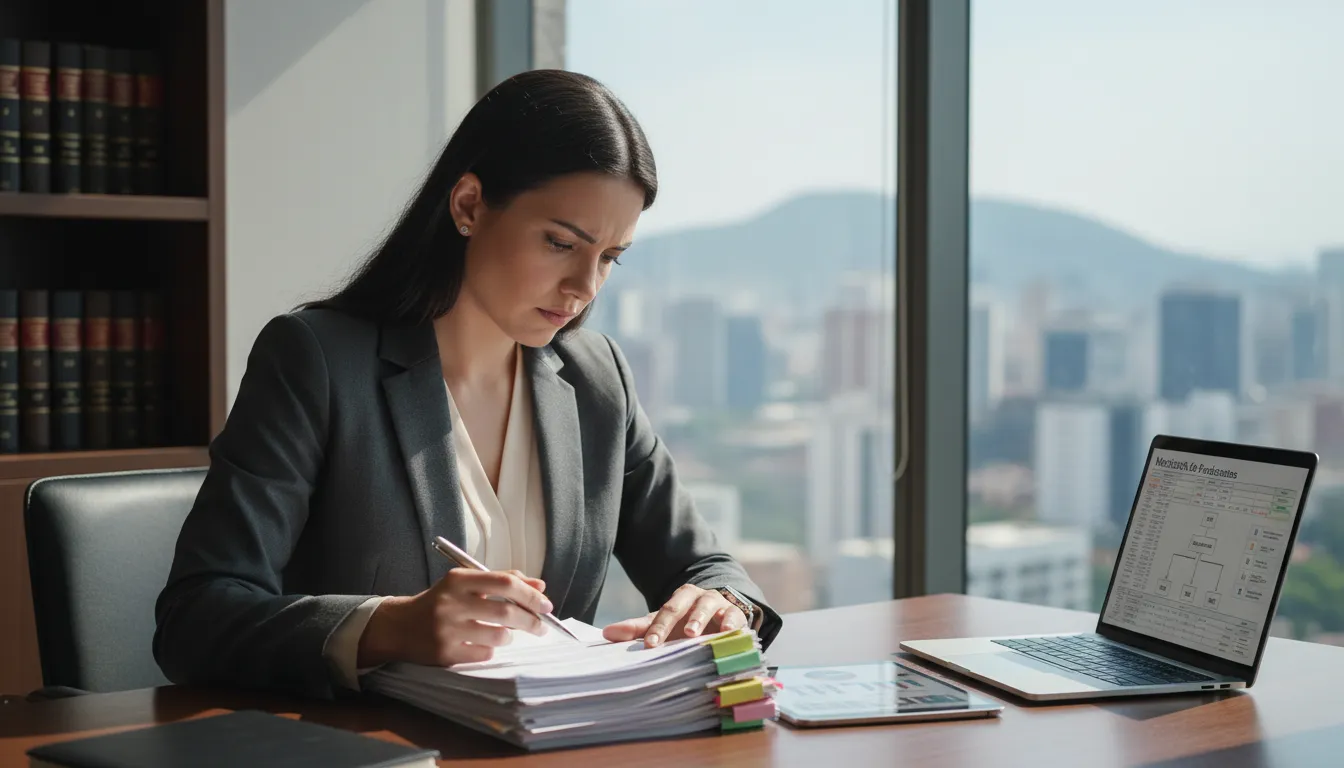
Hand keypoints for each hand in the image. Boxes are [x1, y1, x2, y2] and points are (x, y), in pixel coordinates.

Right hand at [358, 568, 550, 666]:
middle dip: (532, 620)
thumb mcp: (466, 584)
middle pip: (506, 611)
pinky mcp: (445, 653)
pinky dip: (491, 649)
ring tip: (507, 633)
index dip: (531, 594)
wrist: (400, 626)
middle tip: (542, 626)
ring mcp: (447, 629)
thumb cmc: (442, 602)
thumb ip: (503, 581)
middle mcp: (451, 602)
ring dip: (510, 636)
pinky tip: (483, 643)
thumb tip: (540, 586)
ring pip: (499, 635)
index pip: (505, 583)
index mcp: (458, 579)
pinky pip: (484, 653)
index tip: (547, 604)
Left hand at [601, 584, 746, 647]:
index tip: (649, 646)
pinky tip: (728, 632)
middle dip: (674, 621)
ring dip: (701, 619)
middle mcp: (699, 597)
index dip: (657, 628)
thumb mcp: (665, 625)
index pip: (665, 611)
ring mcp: (718, 605)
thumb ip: (639, 629)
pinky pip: (735, 616)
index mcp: (680, 598)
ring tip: (693, 634)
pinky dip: (732, 623)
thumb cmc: (688, 623)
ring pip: (709, 606)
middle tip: (665, 638)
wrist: (721, 617)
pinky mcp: (737, 614)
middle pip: (685, 605)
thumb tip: (606, 633)